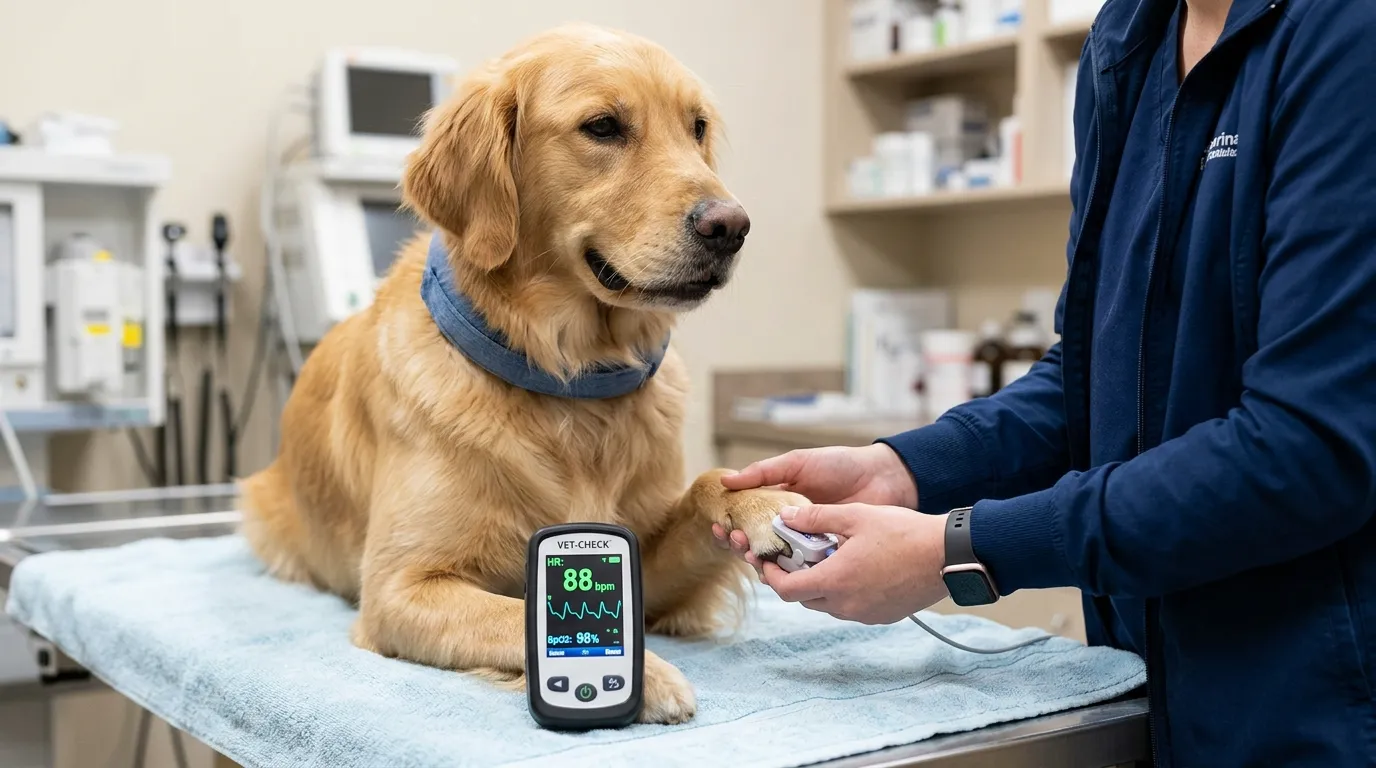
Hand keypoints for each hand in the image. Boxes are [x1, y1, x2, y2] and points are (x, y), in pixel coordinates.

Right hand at [712, 444, 916, 556]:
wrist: (883, 478)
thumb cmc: (840, 465)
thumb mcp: (798, 462)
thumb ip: (764, 472)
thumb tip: (725, 481)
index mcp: (778, 502)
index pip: (746, 518)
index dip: (730, 525)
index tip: (721, 528)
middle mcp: (790, 525)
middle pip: (757, 542)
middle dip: (742, 545)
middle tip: (738, 542)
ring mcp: (807, 542)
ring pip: (777, 559)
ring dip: (761, 560)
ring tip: (755, 556)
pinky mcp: (826, 556)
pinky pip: (805, 569)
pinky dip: (790, 573)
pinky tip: (780, 571)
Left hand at [755, 504, 947, 624]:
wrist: (947, 556)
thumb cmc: (903, 533)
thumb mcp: (855, 516)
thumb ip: (816, 518)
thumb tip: (786, 517)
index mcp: (834, 581)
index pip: (786, 590)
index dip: (771, 576)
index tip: (767, 562)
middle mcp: (845, 605)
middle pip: (804, 598)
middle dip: (795, 578)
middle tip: (798, 555)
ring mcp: (864, 614)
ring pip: (827, 604)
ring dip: (821, 585)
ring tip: (830, 558)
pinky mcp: (881, 617)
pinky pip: (851, 608)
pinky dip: (844, 592)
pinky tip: (856, 569)